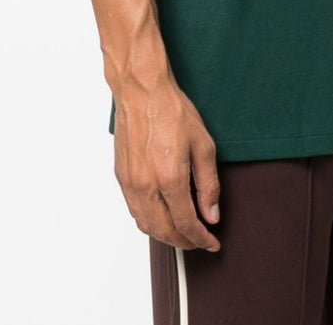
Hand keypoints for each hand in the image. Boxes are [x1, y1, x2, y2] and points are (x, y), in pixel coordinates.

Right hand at [112, 73, 221, 250]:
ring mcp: (130, 182)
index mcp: (169, 177)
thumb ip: (208, 184)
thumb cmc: (172, 110)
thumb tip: (211, 213)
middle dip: (183, 242)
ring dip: (164, 235)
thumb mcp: (203, 144)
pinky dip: (149, 221)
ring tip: (182, 233)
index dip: (201, 238)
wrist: (141, 91)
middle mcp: (145, 185)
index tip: (211, 242)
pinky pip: (134, 210)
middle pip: (163, 231)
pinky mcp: (121, 176)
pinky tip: (162, 215)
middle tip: (199, 241)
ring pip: (145, 225)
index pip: (186, 223)